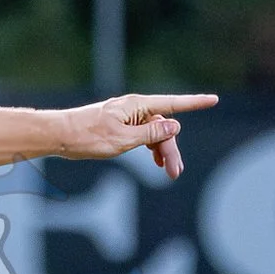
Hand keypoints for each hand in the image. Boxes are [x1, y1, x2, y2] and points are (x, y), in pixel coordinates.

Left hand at [59, 93, 219, 176]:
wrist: (60, 136)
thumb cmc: (88, 136)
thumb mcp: (123, 139)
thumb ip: (151, 133)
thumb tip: (175, 125)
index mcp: (137, 106)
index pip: (172, 104)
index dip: (194, 104)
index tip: (213, 100)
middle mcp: (135, 109)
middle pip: (164, 127)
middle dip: (172, 149)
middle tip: (175, 173)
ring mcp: (128, 118)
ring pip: (154, 134)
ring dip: (163, 152)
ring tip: (169, 172)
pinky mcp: (121, 127)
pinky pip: (143, 136)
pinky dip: (151, 148)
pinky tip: (156, 161)